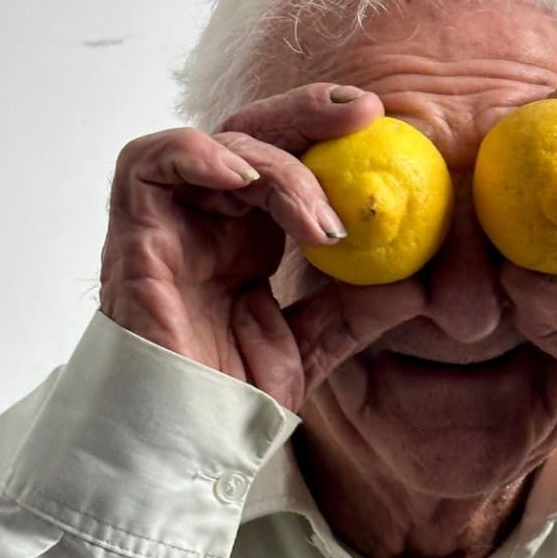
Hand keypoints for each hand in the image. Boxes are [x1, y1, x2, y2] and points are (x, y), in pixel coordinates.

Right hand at [98, 84, 425, 411]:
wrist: (185, 444)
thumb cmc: (234, 402)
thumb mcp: (315, 347)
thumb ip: (358, 309)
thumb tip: (422, 281)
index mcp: (246, 238)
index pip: (284, 159)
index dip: (325, 132)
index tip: (380, 121)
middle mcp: (208, 221)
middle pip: (253, 134)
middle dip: (309, 115)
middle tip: (365, 113)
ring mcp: (170, 226)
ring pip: (217, 146)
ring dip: (275, 166)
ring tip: (319, 222)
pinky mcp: (133, 236)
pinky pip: (148, 164)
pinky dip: (196, 154)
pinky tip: (243, 176)